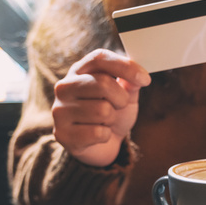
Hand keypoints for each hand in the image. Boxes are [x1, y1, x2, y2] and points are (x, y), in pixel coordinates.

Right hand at [52, 49, 150, 166]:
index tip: (145, 79)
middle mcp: (65, 87)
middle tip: (120, 106)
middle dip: (121, 98)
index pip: (99, 58)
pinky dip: (106, 136)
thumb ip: (130, 83)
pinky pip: (98, 133)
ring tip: (105, 121)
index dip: (125, 67)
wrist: (103, 145)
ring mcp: (60, 110)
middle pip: (102, 83)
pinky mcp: (62, 134)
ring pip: (102, 110)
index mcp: (80, 71)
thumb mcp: (125, 95)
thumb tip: (138, 77)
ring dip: (112, 119)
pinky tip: (98, 135)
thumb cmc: (113, 114)